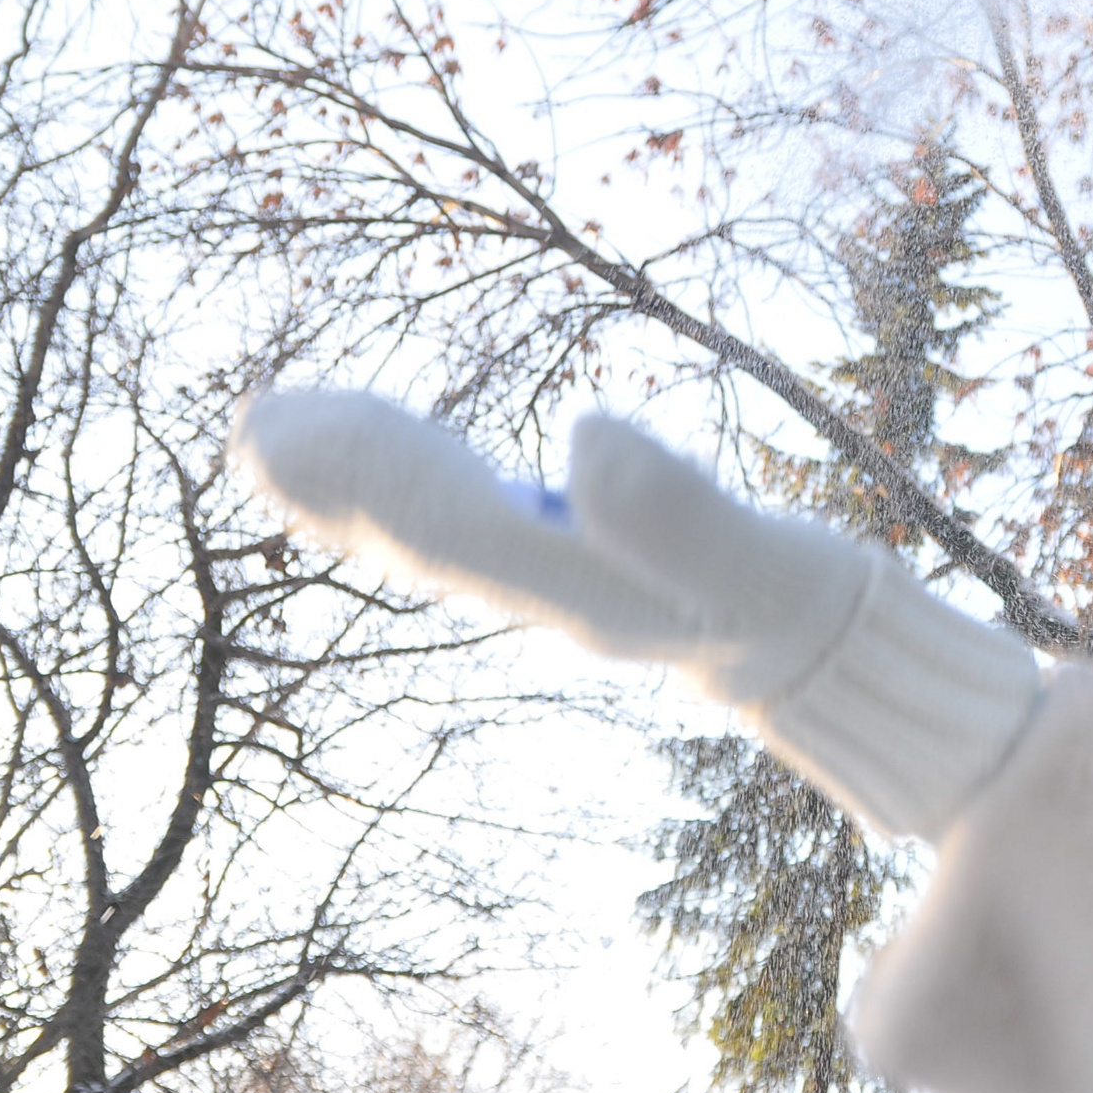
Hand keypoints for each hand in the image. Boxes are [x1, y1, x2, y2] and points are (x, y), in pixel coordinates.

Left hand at [230, 389, 870, 704]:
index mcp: (577, 584)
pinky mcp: (593, 565)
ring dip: (362, 486)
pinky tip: (406, 464)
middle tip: (252, 426)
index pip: (441, 523)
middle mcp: (555, 589)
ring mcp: (570, 579)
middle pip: (422, 531)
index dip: (358, 474)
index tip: (277, 429)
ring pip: (440, 531)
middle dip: (338, 481)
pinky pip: (480, 523)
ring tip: (284, 442)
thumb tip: (587, 440)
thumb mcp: (751, 561)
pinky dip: (422, 489)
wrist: (841, 666)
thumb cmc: (802, 608)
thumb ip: (675, 511)